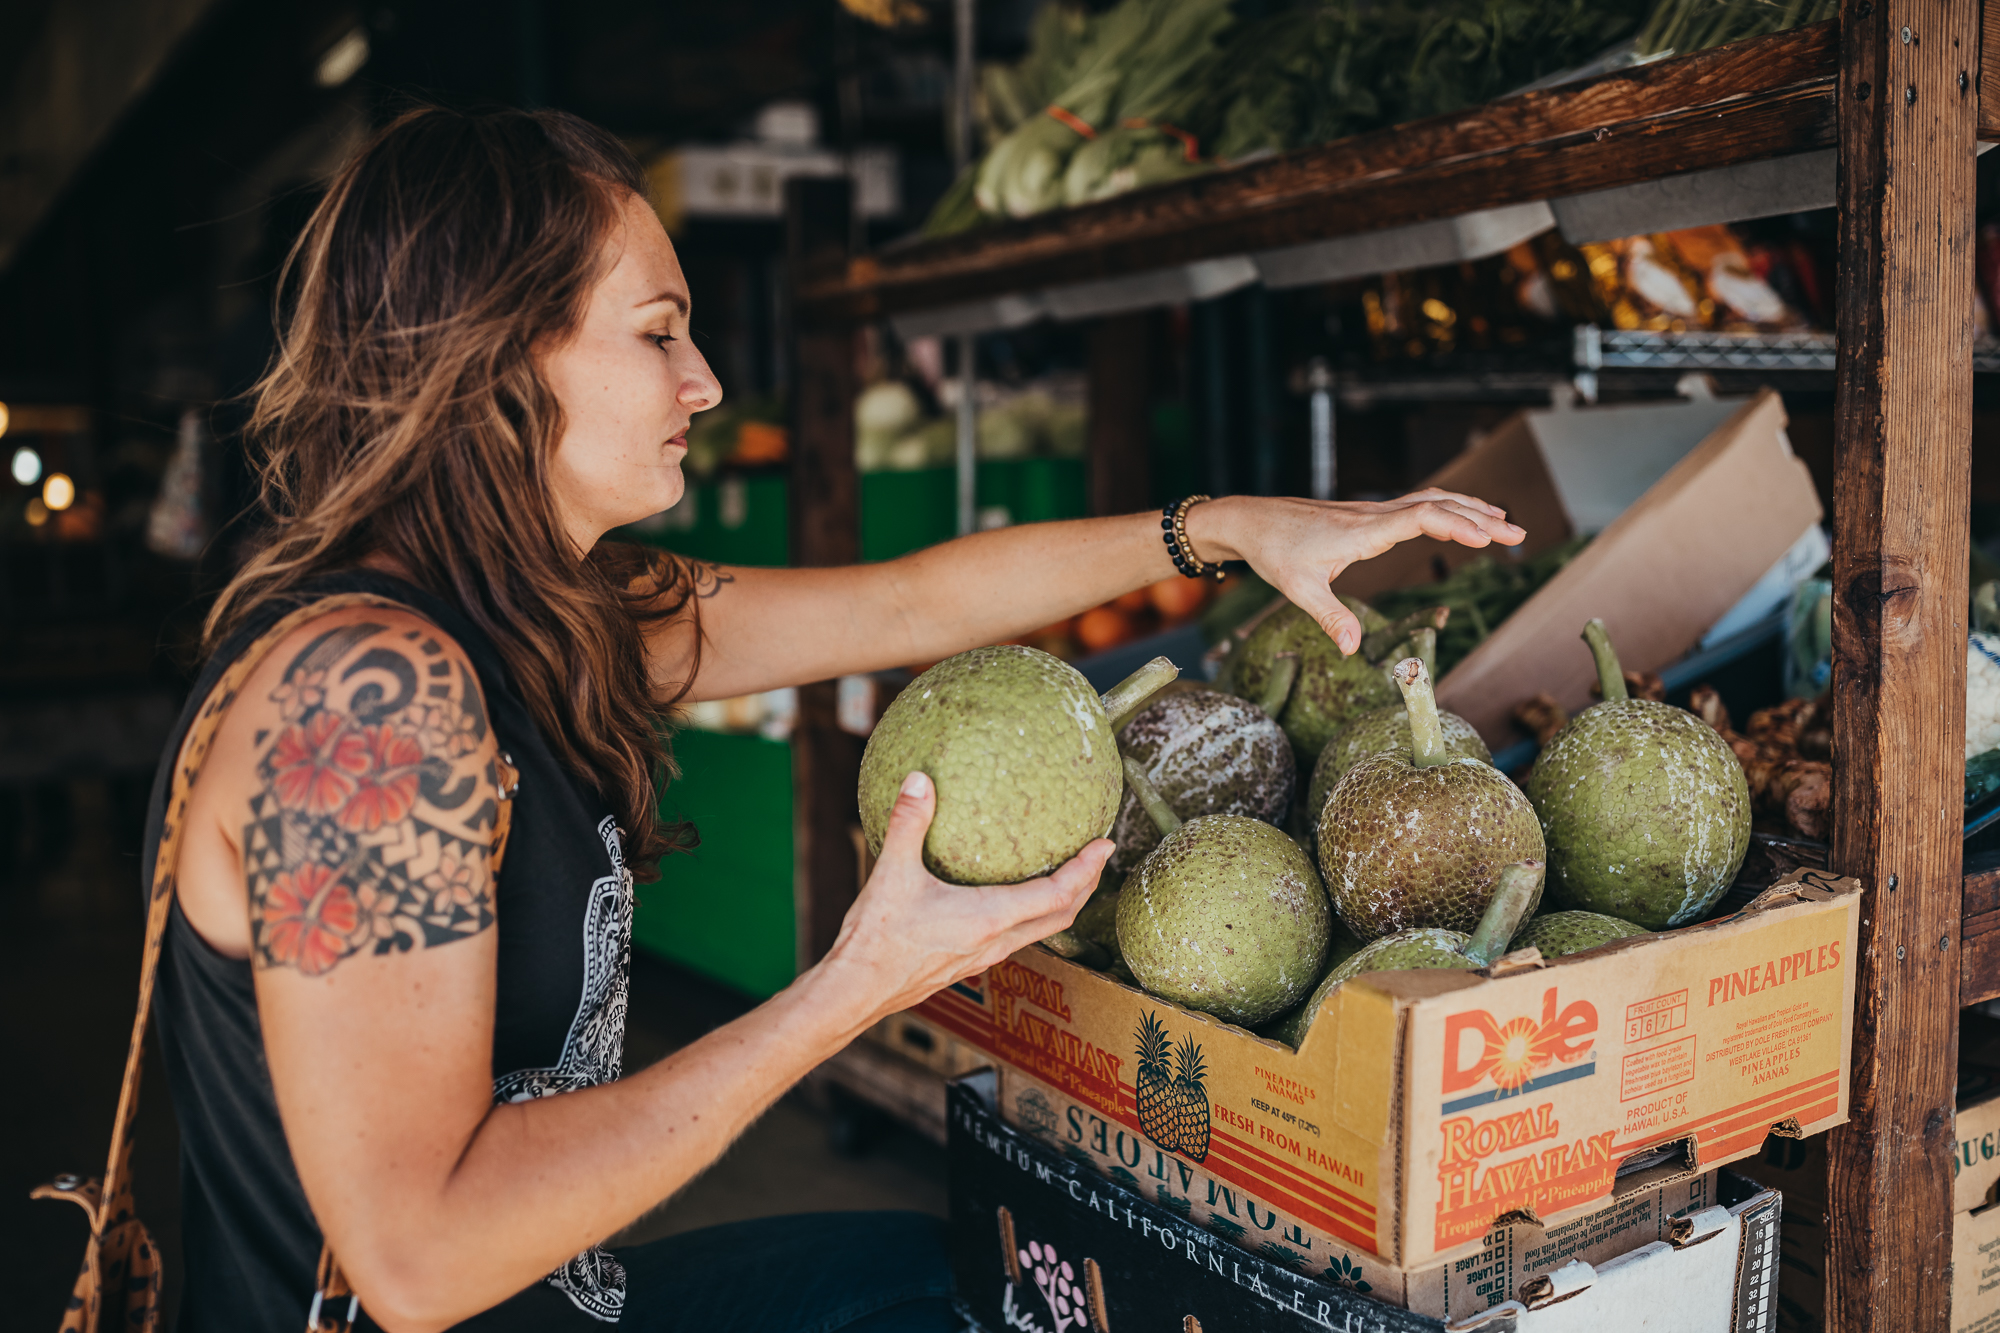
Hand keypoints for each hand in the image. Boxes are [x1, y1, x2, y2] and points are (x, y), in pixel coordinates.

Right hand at [816, 771, 1110, 1024]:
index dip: (1086, 869)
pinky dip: (1034, 913)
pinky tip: (1015, 897)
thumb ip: (909, 823)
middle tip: (1099, 857)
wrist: (857, 990)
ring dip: (1063, 902)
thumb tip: (920, 780)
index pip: (1057, 894)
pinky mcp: (970, 961)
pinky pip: (1017, 935)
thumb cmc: (877, 939)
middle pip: (1061, 916)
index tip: (1105, 845)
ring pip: (1041, 929)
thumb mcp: (892, 873)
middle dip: (1087, 886)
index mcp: (989, 918)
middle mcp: (996, 940)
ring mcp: (985, 955)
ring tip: (1070, 875)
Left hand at [1184, 489, 1523, 654]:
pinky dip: (1447, 508)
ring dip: (1469, 509)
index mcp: (1361, 532)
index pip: (1420, 517)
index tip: (1487, 538)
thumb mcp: (1298, 590)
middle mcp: (1372, 516)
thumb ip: (1330, 618)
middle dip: (1480, 518)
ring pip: (1430, 500)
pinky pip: (1417, 504)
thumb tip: (1352, 650)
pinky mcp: (1368, 515)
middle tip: (1520, 535)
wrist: (1250, 521)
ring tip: (1506, 524)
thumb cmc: (1274, 553)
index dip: (1456, 525)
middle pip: (1437, 505)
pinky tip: (1461, 518)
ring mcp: (1372, 513)